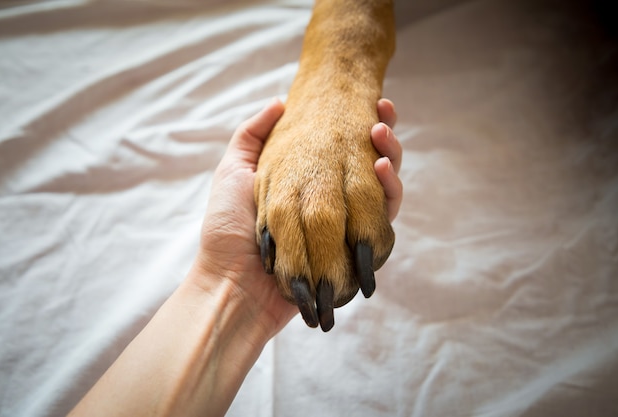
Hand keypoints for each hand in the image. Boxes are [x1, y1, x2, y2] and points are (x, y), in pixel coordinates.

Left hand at [190, 98, 402, 337]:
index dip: (356, 124)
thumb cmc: (227, 226)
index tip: (366, 101)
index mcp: (308, 183)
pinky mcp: (357, 248)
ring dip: (390, 156)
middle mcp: (330, 202)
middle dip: (382, 134)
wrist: (232, 282)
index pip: (342, 148)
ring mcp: (345, 225)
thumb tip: (280, 102)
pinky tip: (381, 169)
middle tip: (382, 108)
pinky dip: (389, 192)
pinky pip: (384, 218)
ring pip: (382, 187)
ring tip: (380, 133)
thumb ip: (252, 136)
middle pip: (367, 164)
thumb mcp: (233, 170)